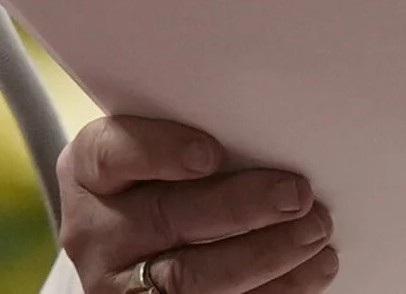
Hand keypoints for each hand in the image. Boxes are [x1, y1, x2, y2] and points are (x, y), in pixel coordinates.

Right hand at [57, 115, 337, 293]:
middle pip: (165, 218)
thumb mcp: (164, 145)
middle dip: (239, 208)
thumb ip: (202, 131)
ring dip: (264, 255)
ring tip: (314, 232)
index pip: (110, 156)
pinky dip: (274, 289)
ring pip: (189, 277)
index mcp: (91, 172)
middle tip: (296, 195)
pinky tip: (312, 268)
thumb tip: (280, 128)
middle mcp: (95, 230)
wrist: (139, 243)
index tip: (211, 154)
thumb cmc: (166, 175)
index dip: (160, 153)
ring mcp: (121, 282)